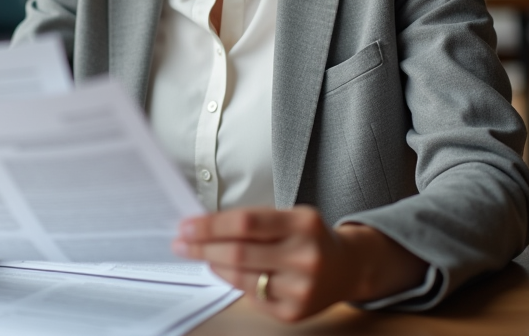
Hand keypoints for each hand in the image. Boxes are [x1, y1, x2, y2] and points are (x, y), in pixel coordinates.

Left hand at [172, 206, 426, 322]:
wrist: (347, 268)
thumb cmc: (309, 237)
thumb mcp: (290, 216)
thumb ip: (253, 220)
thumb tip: (203, 225)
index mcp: (303, 223)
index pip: (245, 223)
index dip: (210, 225)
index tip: (186, 225)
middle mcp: (305, 257)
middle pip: (238, 253)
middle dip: (202, 247)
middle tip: (180, 242)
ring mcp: (300, 288)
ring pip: (240, 277)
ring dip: (212, 264)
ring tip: (198, 254)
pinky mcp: (293, 312)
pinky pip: (250, 295)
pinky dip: (231, 281)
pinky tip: (222, 270)